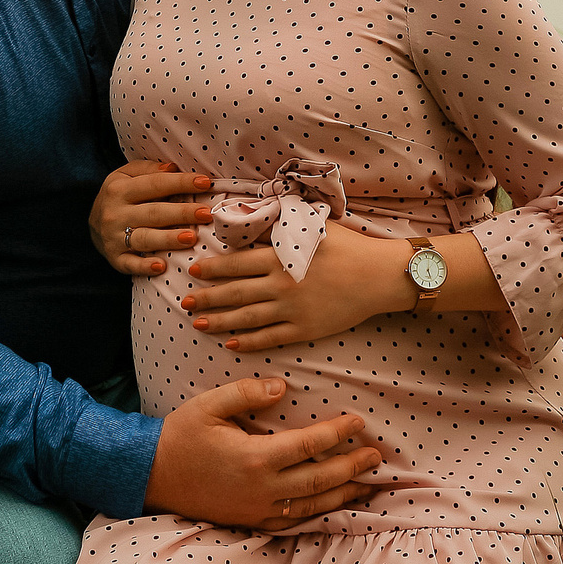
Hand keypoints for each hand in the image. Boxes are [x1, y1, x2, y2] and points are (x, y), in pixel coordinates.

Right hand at [89, 159, 213, 275]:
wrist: (91, 223)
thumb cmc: (119, 195)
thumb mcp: (126, 175)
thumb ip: (149, 169)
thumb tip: (173, 167)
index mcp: (120, 189)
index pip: (155, 184)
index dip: (181, 183)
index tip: (205, 182)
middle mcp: (115, 213)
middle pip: (154, 212)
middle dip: (182, 213)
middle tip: (206, 213)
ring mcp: (114, 238)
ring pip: (145, 238)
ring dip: (169, 239)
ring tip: (191, 237)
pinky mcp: (115, 258)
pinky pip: (131, 264)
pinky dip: (145, 266)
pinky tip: (162, 266)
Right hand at [144, 378, 383, 527]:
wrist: (151, 475)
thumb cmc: (181, 435)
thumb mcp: (211, 404)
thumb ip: (248, 392)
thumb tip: (283, 388)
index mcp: (255, 457)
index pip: (309, 445)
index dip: (337, 433)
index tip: (357, 421)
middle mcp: (262, 488)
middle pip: (320, 480)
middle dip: (352, 467)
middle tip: (376, 456)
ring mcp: (257, 508)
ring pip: (312, 506)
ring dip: (343, 494)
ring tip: (368, 483)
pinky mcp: (251, 520)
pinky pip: (293, 521)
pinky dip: (318, 513)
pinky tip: (333, 505)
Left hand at [182, 222, 412, 353]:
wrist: (378, 276)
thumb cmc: (348, 246)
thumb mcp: (312, 227)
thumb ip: (282, 228)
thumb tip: (257, 220)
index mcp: (281, 258)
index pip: (237, 263)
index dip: (212, 267)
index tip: (193, 270)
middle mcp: (281, 285)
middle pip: (235, 293)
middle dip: (206, 298)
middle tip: (184, 302)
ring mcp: (292, 310)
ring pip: (247, 318)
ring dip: (220, 321)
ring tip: (199, 324)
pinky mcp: (305, 329)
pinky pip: (270, 338)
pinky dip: (248, 341)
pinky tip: (231, 343)